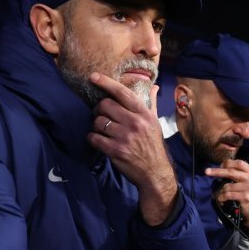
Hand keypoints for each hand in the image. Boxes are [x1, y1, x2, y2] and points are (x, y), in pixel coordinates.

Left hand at [87, 74, 176, 225]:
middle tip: (101, 115)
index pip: (123, 92)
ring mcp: (125, 137)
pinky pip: (94, 137)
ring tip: (102, 131)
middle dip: (99, 110)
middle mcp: (135, 123)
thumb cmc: (153, 146)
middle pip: (105, 105)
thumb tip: (154, 87)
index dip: (106, 82)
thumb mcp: (155, 123)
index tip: (94, 76)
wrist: (155, 173)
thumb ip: (151, 104)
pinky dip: (92, 138)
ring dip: (96, 126)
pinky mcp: (116, 150)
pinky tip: (98, 141)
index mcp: (144, 114)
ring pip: (98, 122)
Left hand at [205, 160, 248, 228]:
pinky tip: (222, 199)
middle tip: (207, 172)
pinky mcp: (245, 197)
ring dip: (221, 191)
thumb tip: (221, 167)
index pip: (239, 163)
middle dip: (217, 171)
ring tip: (220, 194)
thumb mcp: (246, 181)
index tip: (219, 166)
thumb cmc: (247, 194)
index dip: (228, 163)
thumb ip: (237, 173)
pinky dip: (222, 197)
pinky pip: (228, 195)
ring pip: (227, 186)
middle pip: (231, 172)